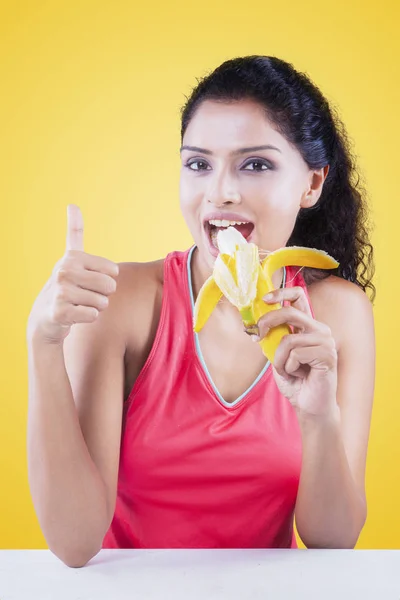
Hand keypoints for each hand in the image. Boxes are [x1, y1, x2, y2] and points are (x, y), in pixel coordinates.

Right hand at [27, 205, 118, 344]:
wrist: (45, 316)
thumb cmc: (66, 285)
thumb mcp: (71, 258)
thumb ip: (74, 232)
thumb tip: (72, 204)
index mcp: (73, 257)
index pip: (113, 270)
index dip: (107, 279)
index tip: (89, 279)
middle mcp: (65, 271)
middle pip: (110, 286)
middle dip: (103, 295)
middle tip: (85, 295)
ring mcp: (61, 291)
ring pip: (103, 302)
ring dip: (96, 307)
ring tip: (79, 304)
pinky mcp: (60, 311)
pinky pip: (93, 315)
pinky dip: (89, 318)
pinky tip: (75, 315)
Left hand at [257, 287, 337, 417]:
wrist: (309, 405)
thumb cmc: (295, 380)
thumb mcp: (276, 354)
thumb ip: (271, 337)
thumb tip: (253, 323)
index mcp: (308, 325)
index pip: (298, 296)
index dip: (281, 292)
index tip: (264, 299)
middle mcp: (319, 329)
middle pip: (289, 312)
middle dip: (267, 322)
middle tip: (257, 336)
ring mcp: (325, 341)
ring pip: (288, 339)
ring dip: (279, 359)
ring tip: (289, 370)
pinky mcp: (327, 355)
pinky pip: (295, 354)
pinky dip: (289, 368)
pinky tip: (299, 375)